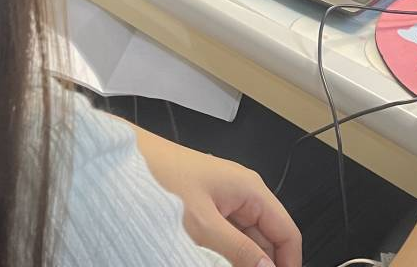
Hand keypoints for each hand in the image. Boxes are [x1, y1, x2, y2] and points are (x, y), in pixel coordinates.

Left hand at [132, 125, 300, 266]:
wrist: (127, 160)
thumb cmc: (159, 176)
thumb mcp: (203, 224)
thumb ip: (239, 250)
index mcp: (250, 189)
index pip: (287, 233)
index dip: (289, 263)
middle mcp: (240, 193)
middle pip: (267, 239)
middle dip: (261, 263)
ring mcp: (222, 200)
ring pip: (245, 241)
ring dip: (241, 260)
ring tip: (223, 264)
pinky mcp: (205, 208)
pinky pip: (225, 236)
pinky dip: (224, 253)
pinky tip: (212, 261)